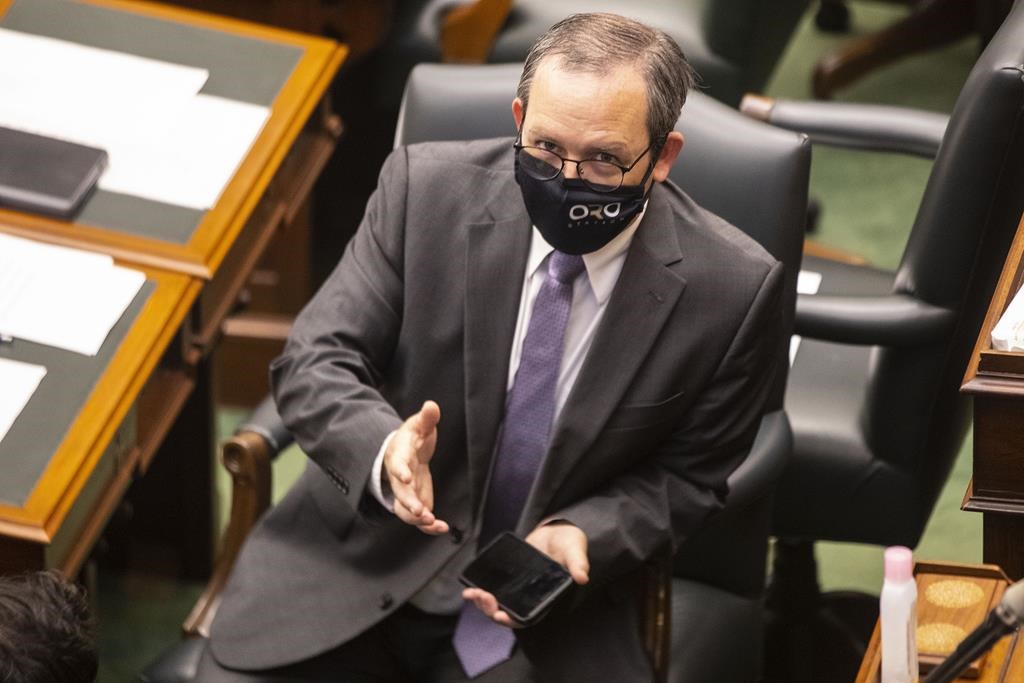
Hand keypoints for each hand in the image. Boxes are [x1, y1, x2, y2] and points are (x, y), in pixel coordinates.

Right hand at [383, 400, 447, 534]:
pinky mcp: (415, 501)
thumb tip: (431, 405)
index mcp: (399, 456)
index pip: (397, 463)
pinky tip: (441, 528)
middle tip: (420, 511)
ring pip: (405, 510)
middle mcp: (399, 477)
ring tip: (432, 522)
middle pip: (400, 492)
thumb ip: (427, 418)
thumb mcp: (419, 425)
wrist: (404, 452)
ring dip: (417, 518)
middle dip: (409, 502)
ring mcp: (406, 492)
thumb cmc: (411, 438)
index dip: (400, 471)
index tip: (404, 477)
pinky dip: (427, 526)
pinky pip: (418, 518)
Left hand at [463, 523, 588, 627]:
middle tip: (479, 596)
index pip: (527, 617)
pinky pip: (494, 587)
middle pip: (507, 611)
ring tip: (470, 593)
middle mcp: (530, 595)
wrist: (558, 529)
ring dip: (482, 601)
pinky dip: (482, 588)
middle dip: (490, 608)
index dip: (512, 619)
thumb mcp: (575, 551)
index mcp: (545, 597)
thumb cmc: (570, 543)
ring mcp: (518, 586)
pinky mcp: (510, 576)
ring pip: (498, 601)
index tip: (498, 615)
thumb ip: (578, 563)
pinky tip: (471, 585)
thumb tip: (582, 577)